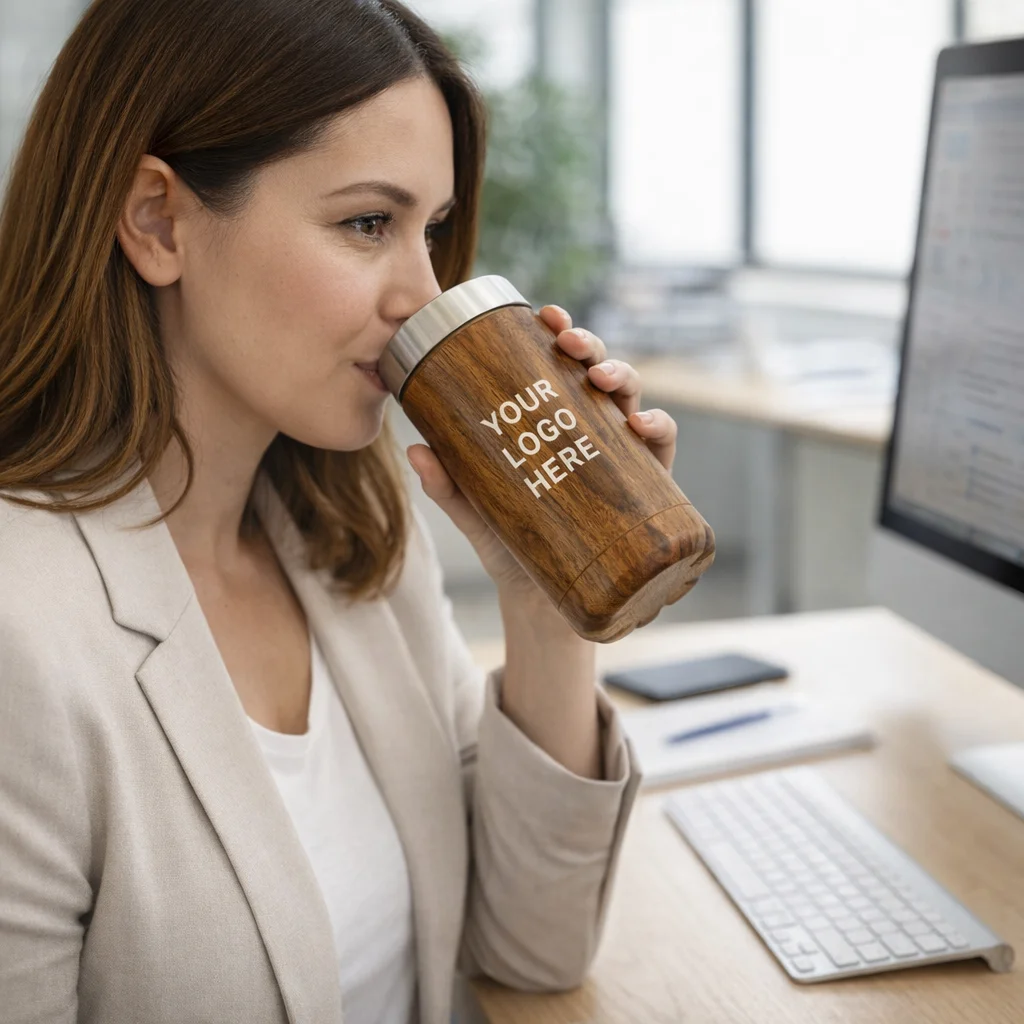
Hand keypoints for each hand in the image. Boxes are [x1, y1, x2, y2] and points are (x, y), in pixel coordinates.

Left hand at [405, 303, 679, 599]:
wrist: (542, 605)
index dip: (558, 331)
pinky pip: (661, 450)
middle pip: (597, 371)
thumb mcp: (475, 509)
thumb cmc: (510, 545)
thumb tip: (415, 450)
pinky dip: (660, 428)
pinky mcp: (646, 489)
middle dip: (590, 345)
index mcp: (553, 421)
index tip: (544, 313)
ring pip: (632, 399)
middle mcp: (590, 430)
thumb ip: (448, 484)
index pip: (559, 365)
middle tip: (569, 342)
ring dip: (623, 377)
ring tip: (602, 377)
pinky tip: (643, 425)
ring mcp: (620, 456)